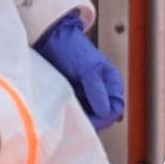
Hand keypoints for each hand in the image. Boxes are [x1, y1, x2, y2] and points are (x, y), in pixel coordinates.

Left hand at [35, 12, 125, 129]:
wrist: (49, 39)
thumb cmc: (71, 47)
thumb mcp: (87, 68)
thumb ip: (96, 89)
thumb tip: (105, 111)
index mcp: (111, 81)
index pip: (115, 108)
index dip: (104, 117)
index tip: (90, 122)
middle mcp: (101, 89)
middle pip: (102, 115)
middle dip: (91, 120)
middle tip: (76, 123)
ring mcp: (86, 93)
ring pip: (89, 115)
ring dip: (80, 118)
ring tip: (68, 118)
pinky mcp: (72, 96)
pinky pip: (75, 111)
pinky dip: (70, 114)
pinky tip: (63, 114)